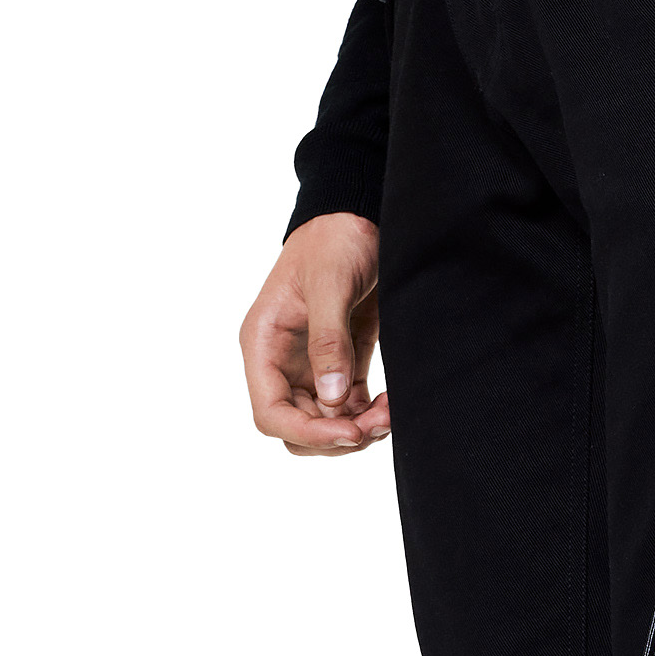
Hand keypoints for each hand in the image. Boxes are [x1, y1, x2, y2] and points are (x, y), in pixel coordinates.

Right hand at [239, 213, 389, 455]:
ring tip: (390, 413)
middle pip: (299, 429)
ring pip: (326, 426)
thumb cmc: (334, 239)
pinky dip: (371, 418)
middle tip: (378, 424)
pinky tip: (391, 406)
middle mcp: (281, 363)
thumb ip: (329, 340)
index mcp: (263, 343)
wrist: (358, 218)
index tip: (350, 431)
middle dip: (337, 437)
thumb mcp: (330, 283)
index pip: (270, 412)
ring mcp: (310, 369)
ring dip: (358, 431)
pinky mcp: (341, 368)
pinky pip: (350, 412)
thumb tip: (332, 398)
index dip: (308, 432)